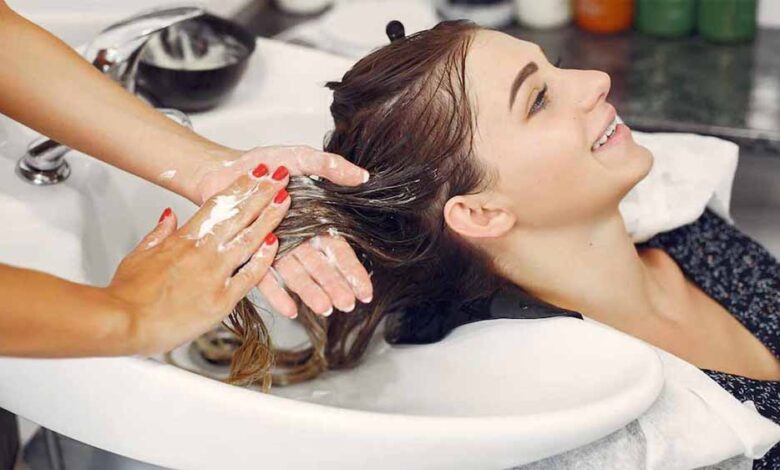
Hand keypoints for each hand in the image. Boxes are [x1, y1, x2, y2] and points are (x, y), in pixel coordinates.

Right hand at [106, 164, 289, 354]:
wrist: (123, 322)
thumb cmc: (127, 294)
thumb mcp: (139, 255)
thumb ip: (158, 233)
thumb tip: (169, 215)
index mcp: (183, 239)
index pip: (218, 205)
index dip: (240, 187)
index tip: (256, 174)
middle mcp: (202, 252)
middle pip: (238, 216)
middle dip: (262, 193)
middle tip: (281, 176)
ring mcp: (214, 274)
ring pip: (248, 240)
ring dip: (269, 218)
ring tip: (285, 200)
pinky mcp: (222, 300)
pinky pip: (249, 276)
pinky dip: (264, 259)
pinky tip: (276, 243)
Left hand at [195, 146, 373, 318]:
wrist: (225, 169)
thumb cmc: (265, 164)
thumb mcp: (302, 159)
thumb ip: (330, 166)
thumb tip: (361, 176)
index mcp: (313, 220)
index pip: (338, 249)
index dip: (352, 269)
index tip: (365, 289)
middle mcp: (297, 239)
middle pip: (320, 266)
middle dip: (336, 286)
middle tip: (349, 303)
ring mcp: (274, 249)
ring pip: (296, 274)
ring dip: (311, 291)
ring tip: (325, 308)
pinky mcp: (250, 254)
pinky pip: (264, 276)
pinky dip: (277, 293)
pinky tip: (289, 309)